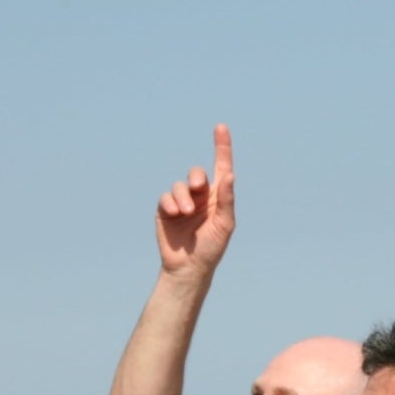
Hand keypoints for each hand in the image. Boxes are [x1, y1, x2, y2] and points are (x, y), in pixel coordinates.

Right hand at [155, 123, 235, 278]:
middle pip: (196, 174)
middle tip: (198, 186)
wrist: (188, 268)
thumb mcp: (224, 225)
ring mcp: (182, 202)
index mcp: (218, 197)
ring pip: (179, 186)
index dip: (221, 147)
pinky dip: (170, 202)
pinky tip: (174, 213)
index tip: (220, 127)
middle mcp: (200, 196)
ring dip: (183, 196)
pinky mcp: (165, 210)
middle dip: (196, 177)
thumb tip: (230, 175)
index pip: (221, 167)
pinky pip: (166, 197)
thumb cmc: (211, 248)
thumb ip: (226, 200)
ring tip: (186, 212)